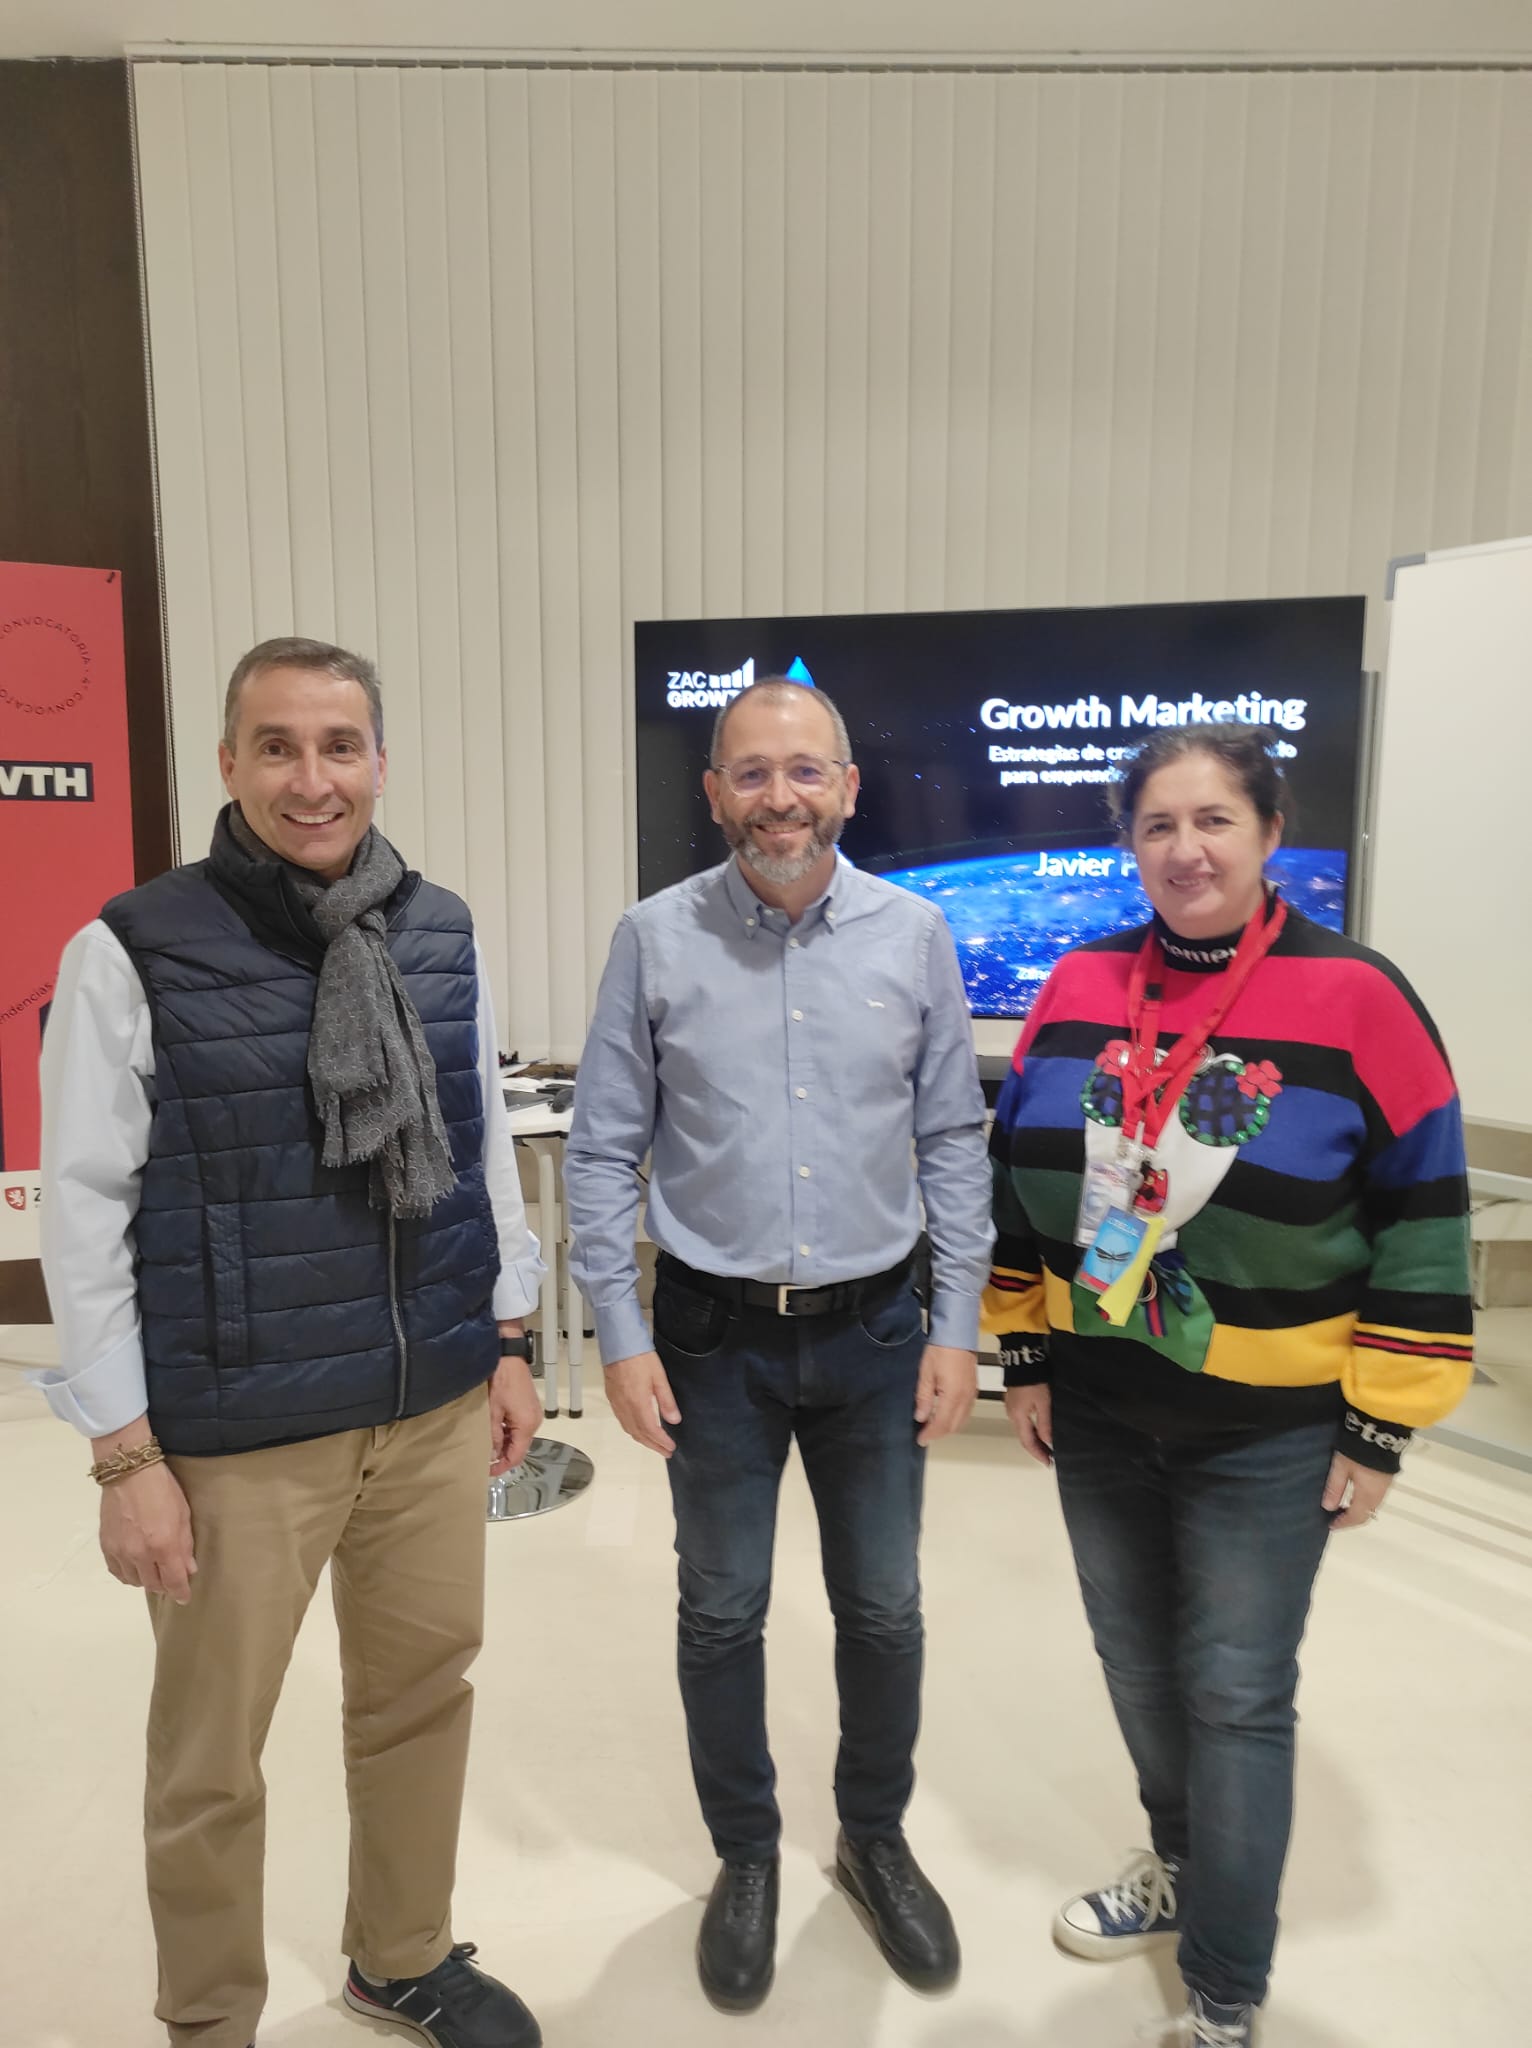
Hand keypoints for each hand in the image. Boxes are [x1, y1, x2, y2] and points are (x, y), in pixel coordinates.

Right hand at [99, 1461, 196, 1601]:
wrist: (129, 1472)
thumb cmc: (163, 1489)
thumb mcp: (183, 1514)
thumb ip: (185, 1545)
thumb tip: (188, 1569)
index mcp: (163, 1546)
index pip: (173, 1581)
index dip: (180, 1592)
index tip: (184, 1597)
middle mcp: (139, 1554)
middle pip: (153, 1585)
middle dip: (164, 1585)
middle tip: (171, 1579)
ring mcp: (120, 1552)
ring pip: (134, 1581)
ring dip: (146, 1580)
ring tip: (153, 1570)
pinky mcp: (106, 1546)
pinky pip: (117, 1571)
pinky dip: (128, 1573)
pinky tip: (134, 1566)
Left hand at [488, 1354, 542, 1475]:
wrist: (508, 1357)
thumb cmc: (501, 1381)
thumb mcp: (493, 1411)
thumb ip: (493, 1435)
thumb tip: (492, 1453)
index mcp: (527, 1425)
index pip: (517, 1455)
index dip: (502, 1466)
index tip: (488, 1471)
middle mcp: (534, 1422)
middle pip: (520, 1447)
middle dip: (503, 1455)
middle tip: (484, 1459)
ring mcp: (534, 1414)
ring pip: (519, 1437)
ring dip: (505, 1443)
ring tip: (487, 1446)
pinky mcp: (530, 1407)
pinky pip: (520, 1427)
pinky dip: (509, 1432)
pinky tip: (495, 1431)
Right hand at [604, 1349, 680, 1456]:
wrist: (618, 1343)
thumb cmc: (639, 1356)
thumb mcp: (659, 1377)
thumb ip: (666, 1400)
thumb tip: (674, 1420)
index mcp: (637, 1403)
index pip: (650, 1430)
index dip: (661, 1441)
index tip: (671, 1447)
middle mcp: (624, 1406)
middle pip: (638, 1434)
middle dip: (653, 1445)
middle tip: (665, 1452)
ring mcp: (616, 1403)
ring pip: (629, 1429)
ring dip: (642, 1440)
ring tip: (654, 1444)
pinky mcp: (612, 1398)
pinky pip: (622, 1421)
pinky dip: (632, 1430)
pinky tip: (639, 1429)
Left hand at [914, 1344, 977, 1445]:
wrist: (958, 1333)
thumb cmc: (940, 1350)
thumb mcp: (925, 1373)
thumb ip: (923, 1397)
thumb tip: (921, 1417)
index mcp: (953, 1396)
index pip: (941, 1424)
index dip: (930, 1434)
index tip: (920, 1440)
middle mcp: (966, 1398)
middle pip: (953, 1426)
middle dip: (939, 1433)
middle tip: (924, 1435)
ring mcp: (972, 1394)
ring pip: (962, 1420)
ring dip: (948, 1427)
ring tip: (932, 1427)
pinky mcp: (974, 1389)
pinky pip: (966, 1411)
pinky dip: (956, 1418)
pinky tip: (945, 1414)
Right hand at [1004, 1382, 1053, 1466]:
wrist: (1023, 1363)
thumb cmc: (1033, 1380)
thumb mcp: (1044, 1403)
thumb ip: (1045, 1423)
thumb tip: (1048, 1441)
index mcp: (1018, 1417)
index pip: (1028, 1442)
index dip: (1038, 1454)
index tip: (1047, 1462)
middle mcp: (1012, 1415)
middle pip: (1025, 1438)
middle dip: (1037, 1449)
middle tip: (1049, 1457)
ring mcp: (1012, 1408)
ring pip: (1023, 1430)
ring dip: (1034, 1440)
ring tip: (1046, 1446)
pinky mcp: (1014, 1402)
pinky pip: (1023, 1422)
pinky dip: (1031, 1430)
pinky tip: (1039, 1430)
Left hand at [1322, 1453, 1393, 1530]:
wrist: (1379, 1432)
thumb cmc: (1358, 1450)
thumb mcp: (1341, 1467)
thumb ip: (1335, 1487)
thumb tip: (1328, 1506)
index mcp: (1368, 1495)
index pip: (1356, 1517)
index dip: (1343, 1523)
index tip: (1331, 1526)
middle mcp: (1379, 1494)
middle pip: (1366, 1514)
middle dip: (1351, 1519)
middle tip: (1337, 1519)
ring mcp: (1385, 1486)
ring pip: (1371, 1506)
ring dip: (1358, 1511)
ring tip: (1342, 1508)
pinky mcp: (1386, 1478)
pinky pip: (1375, 1498)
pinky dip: (1364, 1502)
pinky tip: (1354, 1496)